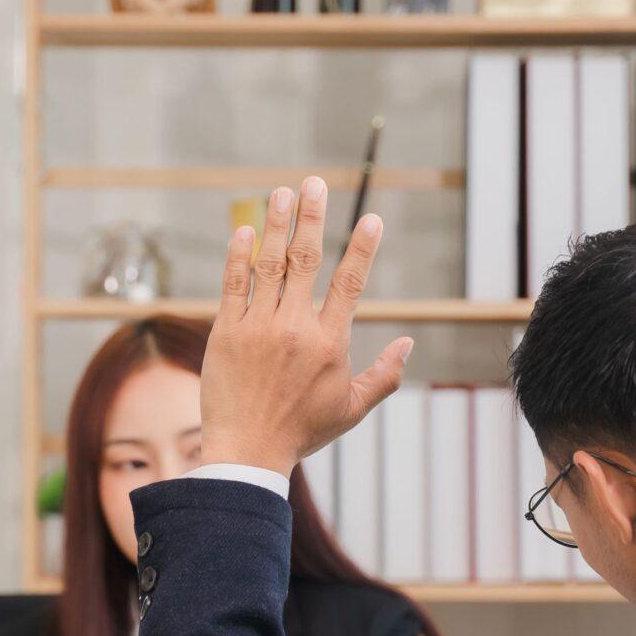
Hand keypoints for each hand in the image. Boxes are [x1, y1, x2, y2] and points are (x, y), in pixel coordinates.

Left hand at [201, 177, 410, 475]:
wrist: (247, 452)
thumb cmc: (302, 431)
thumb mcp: (353, 409)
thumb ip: (385, 375)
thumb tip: (409, 343)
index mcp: (329, 342)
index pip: (350, 283)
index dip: (361, 247)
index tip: (371, 218)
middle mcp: (294, 327)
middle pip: (305, 259)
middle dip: (311, 217)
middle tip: (314, 183)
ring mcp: (257, 326)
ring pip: (269, 264)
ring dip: (276, 224)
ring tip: (282, 192)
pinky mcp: (225, 332)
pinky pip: (233, 285)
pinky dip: (239, 256)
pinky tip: (245, 230)